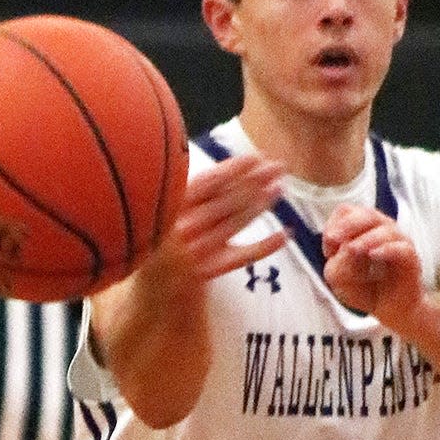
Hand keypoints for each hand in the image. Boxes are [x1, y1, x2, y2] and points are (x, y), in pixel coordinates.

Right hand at [156, 155, 285, 287]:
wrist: (154, 282)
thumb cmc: (167, 235)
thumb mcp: (170, 208)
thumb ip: (194, 190)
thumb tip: (234, 167)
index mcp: (172, 206)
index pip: (208, 182)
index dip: (233, 168)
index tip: (256, 157)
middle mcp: (184, 227)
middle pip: (226, 201)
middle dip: (255, 181)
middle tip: (278, 167)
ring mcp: (199, 250)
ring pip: (236, 223)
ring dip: (261, 204)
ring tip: (280, 187)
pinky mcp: (212, 269)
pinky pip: (244, 256)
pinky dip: (266, 245)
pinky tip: (285, 233)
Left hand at [322, 203, 425, 329]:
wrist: (390, 310)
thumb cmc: (366, 290)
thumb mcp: (340, 278)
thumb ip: (338, 263)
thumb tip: (348, 249)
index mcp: (363, 229)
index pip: (347, 211)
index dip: (334, 226)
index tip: (328, 251)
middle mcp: (382, 230)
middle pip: (366, 214)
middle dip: (348, 225)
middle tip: (335, 240)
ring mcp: (398, 242)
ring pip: (385, 229)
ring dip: (365, 239)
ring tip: (353, 250)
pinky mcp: (410, 258)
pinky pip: (401, 248)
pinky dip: (386, 249)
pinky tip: (374, 255)